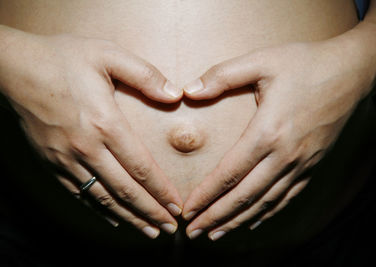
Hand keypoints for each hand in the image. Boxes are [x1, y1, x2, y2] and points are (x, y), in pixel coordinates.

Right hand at [0, 33, 183, 237]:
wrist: (14, 69)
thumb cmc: (63, 58)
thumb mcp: (107, 54)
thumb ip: (144, 74)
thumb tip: (176, 95)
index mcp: (105, 123)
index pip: (140, 166)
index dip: (161, 189)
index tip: (177, 206)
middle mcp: (87, 148)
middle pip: (124, 190)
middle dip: (150, 212)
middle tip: (169, 228)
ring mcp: (67, 159)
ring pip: (103, 198)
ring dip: (128, 217)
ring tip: (148, 231)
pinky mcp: (52, 163)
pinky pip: (79, 194)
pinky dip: (99, 210)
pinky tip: (113, 218)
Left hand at [181, 38, 375, 239]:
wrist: (352, 71)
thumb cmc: (305, 63)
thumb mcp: (261, 60)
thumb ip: (222, 75)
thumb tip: (188, 91)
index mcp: (268, 131)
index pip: (229, 173)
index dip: (205, 195)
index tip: (186, 210)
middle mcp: (285, 155)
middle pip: (244, 196)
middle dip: (216, 217)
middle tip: (193, 233)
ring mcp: (301, 163)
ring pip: (265, 202)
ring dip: (237, 220)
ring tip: (215, 234)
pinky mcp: (312, 164)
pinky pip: (287, 196)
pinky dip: (267, 212)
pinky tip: (252, 221)